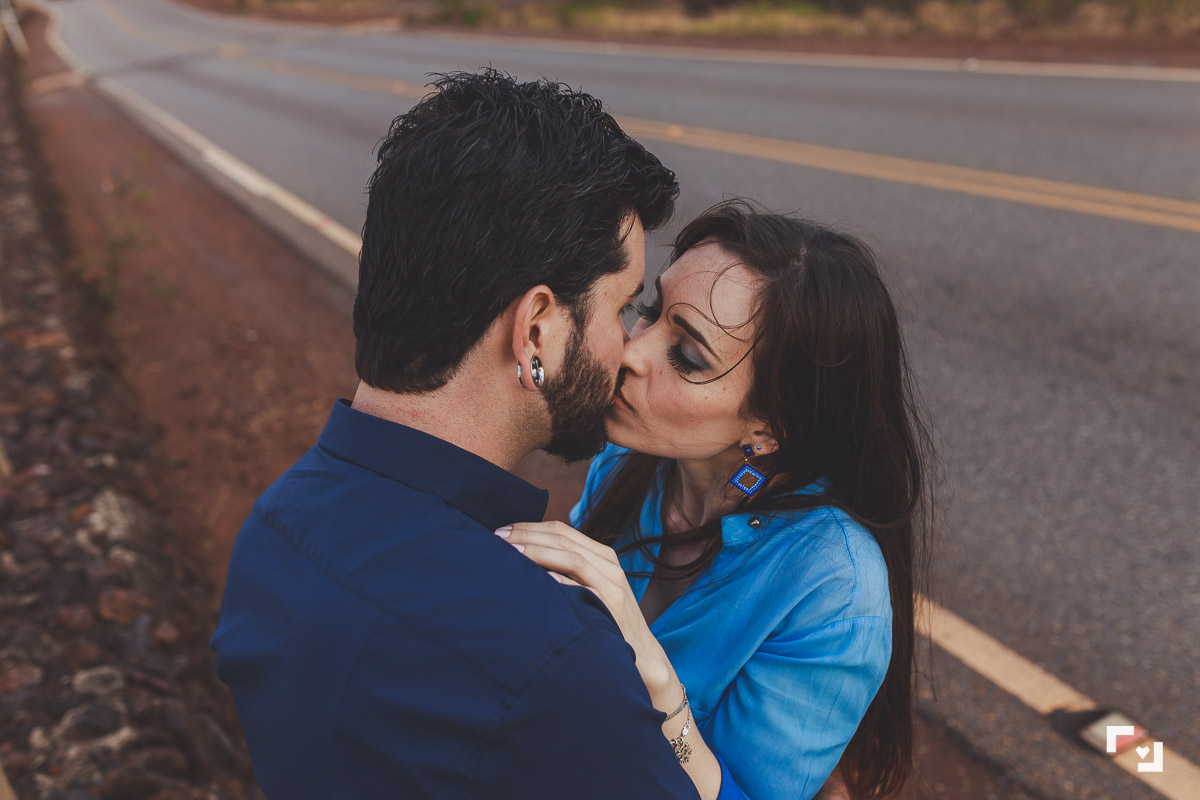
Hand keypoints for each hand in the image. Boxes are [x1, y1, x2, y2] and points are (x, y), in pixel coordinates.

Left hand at [496, 520, 676, 707]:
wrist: (643, 657)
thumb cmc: (605, 622)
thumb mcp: (589, 589)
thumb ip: (566, 571)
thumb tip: (520, 558)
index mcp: (601, 555)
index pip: (561, 530)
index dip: (529, 527)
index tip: (499, 531)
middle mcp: (608, 564)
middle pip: (562, 538)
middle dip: (526, 535)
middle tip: (496, 537)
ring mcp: (613, 584)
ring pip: (572, 557)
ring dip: (537, 552)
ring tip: (510, 553)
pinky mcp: (614, 606)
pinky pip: (584, 587)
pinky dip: (560, 580)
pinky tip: (539, 579)